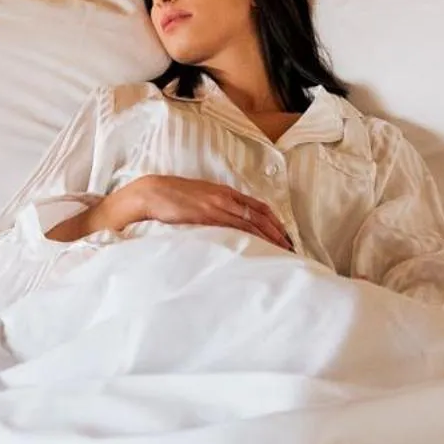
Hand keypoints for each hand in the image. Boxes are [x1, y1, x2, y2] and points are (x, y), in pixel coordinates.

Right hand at [95, 174, 292, 247]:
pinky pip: (232, 227)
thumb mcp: (199, 199)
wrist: (152, 193)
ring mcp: (216, 206)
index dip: (273, 221)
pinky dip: (248, 236)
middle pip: (259, 214)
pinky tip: (257, 246)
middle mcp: (224, 197)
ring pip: (250, 221)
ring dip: (268, 236)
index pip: (257, 206)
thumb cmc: (173, 198)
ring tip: (280, 250)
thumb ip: (215, 208)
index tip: (285, 235)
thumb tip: (227, 224)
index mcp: (223, 192)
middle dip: (277, 231)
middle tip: (290, 247)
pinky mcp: (206, 216)